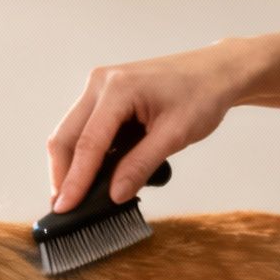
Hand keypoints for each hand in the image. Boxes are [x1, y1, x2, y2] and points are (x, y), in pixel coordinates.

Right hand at [47, 40, 257, 212]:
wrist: (216, 72)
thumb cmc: (202, 95)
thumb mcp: (175, 135)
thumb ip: (141, 165)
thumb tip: (114, 195)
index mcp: (117, 88)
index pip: (88, 143)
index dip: (75, 180)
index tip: (64, 208)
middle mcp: (101, 83)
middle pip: (66, 136)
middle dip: (63, 174)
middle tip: (64, 207)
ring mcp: (101, 87)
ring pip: (71, 132)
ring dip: (71, 164)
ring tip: (77, 196)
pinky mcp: (105, 95)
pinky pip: (85, 127)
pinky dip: (85, 153)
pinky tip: (93, 175)